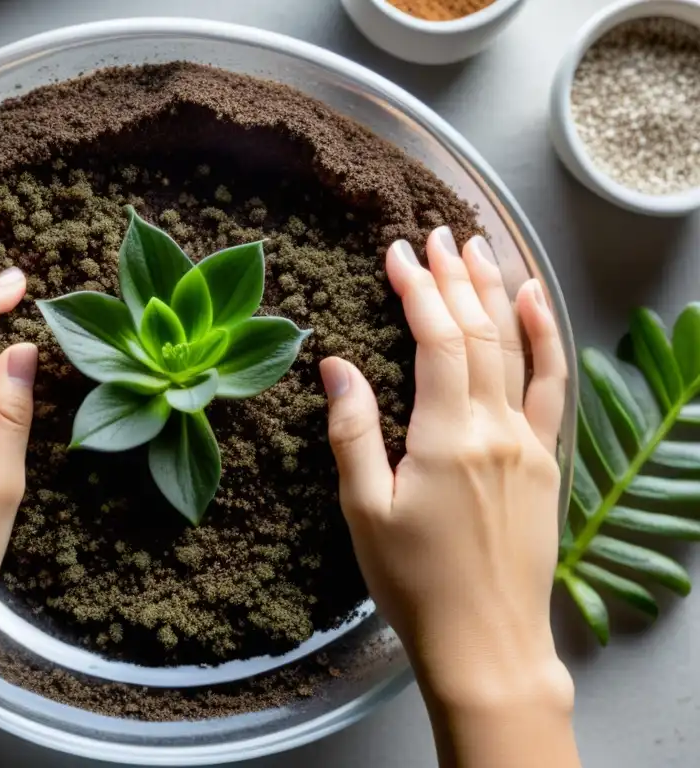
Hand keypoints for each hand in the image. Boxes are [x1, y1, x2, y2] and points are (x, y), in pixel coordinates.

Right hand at [322, 227, 571, 708]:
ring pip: (517, 349)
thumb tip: (334, 364)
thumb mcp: (364, 509)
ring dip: (497, 293)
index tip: (396, 253)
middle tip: (435, 234)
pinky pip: (551, 386)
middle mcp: (495, 428)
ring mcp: (528, 443)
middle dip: (455, 277)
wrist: (486, 642)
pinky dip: (545, 339)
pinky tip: (536, 305)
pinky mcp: (544, 462)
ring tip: (480, 248)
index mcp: (447, 436)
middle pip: (479, 332)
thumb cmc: (414, 582)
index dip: (417, 289)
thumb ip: (353, 431)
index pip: (437, 339)